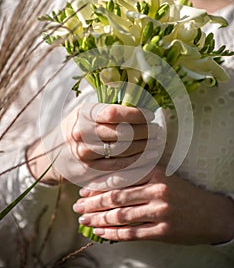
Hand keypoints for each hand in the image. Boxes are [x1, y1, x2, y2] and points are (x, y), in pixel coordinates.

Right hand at [27, 103, 162, 186]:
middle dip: (144, 132)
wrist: (55, 151)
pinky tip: (148, 157)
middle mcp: (83, 133)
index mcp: (84, 113)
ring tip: (156, 143)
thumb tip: (138, 99)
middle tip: (158, 131)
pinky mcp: (90, 168)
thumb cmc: (79, 125)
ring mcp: (85, 153)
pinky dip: (136, 162)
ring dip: (144, 147)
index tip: (151, 115)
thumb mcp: (88, 110)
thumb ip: (110, 105)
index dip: (136, 114)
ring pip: (122, 151)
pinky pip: (118, 166)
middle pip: (121, 132)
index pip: (114, 113)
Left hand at [73, 166, 233, 243]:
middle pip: (116, 197)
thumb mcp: (164, 178)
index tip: (84, 191)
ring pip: (121, 215)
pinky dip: (113, 234)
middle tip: (77, 207)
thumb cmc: (182, 193)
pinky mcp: (163, 231)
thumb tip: (107, 188)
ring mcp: (160, 211)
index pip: (119, 178)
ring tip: (84, 220)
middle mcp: (157, 190)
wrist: (209, 213)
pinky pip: (132, 233)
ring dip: (98, 219)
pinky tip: (101, 233)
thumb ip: (139, 180)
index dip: (98, 186)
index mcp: (155, 172)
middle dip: (93, 203)